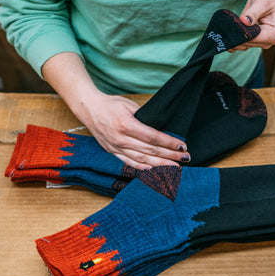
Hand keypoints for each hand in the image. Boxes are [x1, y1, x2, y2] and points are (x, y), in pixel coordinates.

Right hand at [42, 52, 189, 170]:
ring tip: (175, 168)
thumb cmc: (110, 104)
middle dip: (170, 156)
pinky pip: (129, 163)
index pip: (153, 138)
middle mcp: (121, 139)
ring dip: (160, 166)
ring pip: (142, 160)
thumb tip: (161, 129)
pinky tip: (155, 171)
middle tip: (185, 158)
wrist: (89, 109)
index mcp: (126, 125)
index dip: (169, 143)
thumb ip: (145, 118)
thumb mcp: (130, 105)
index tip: (182, 146)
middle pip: (150, 151)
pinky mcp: (112, 152)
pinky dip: (143, 169)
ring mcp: (115, 147)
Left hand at [229, 0, 274, 51]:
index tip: (232, 24)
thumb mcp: (262, 2)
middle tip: (229, 22)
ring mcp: (261, 42)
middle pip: (246, 43)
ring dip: (234, 35)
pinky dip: (235, 36)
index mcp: (273, 35)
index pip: (252, 39)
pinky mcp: (254, 40)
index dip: (240, 33)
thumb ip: (252, 13)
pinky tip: (232, 26)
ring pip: (242, 44)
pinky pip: (241, 42)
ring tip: (231, 22)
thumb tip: (243, 21)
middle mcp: (268, 42)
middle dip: (236, 34)